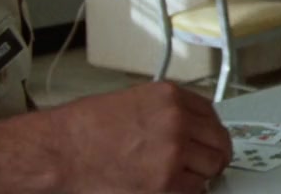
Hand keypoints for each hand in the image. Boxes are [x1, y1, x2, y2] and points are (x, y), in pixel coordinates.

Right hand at [52, 81, 232, 193]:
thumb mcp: (132, 101)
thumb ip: (165, 110)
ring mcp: (174, 152)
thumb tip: (187, 126)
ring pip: (211, 166)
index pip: (210, 113)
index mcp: (169, 96)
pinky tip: (170, 186)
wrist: (61, 151)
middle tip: (208, 162)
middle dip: (214, 153)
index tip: (209, 139)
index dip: (210, 130)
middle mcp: (177, 120)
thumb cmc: (83, 128)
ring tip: (183, 175)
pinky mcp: (166, 183)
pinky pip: (194, 190)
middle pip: (219, 140)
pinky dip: (186, 191)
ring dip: (201, 173)